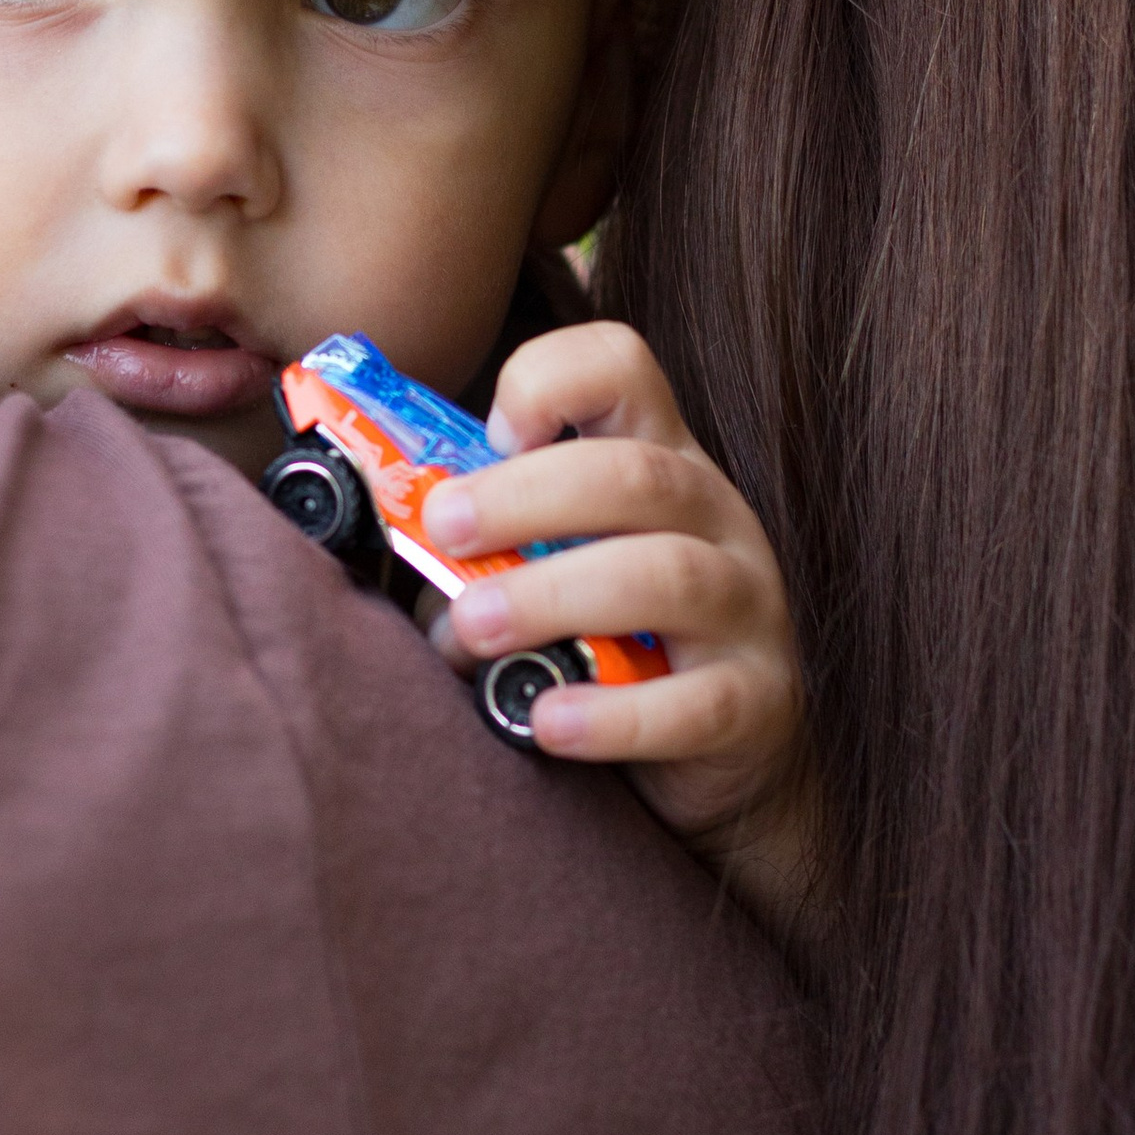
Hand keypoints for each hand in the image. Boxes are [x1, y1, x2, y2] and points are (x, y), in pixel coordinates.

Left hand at [419, 321, 815, 948]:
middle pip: (636, 474)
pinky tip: (547, 721)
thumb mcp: (544, 570)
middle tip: (443, 529)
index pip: (622, 368)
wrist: (718, 766)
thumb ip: (479, 546)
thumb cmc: (606, 647)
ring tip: (473, 628)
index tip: (489, 433)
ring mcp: (748, 607)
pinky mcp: (757, 701)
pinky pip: (696, 703)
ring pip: (669, 575)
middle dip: (526, 495)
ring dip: (555, 596)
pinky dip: (614, 714)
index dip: (551, 381)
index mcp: (655, 462)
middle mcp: (714, 519)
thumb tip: (377, 525)